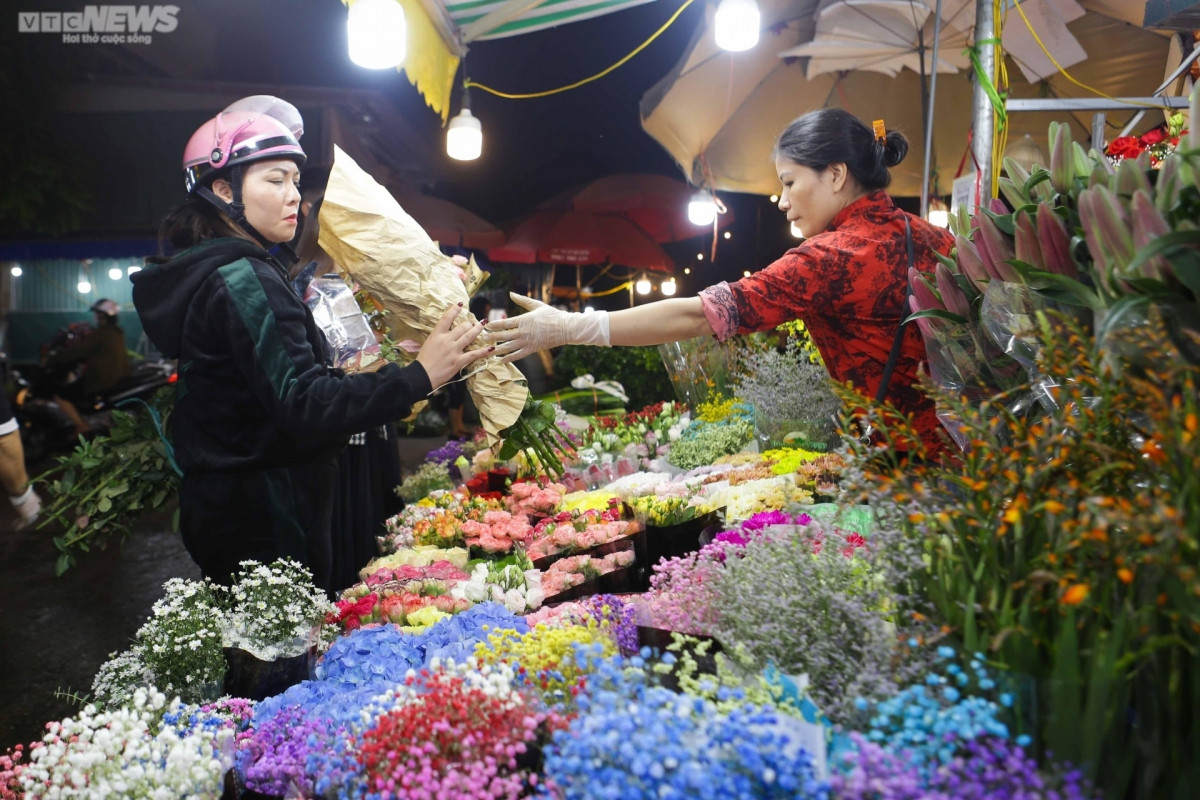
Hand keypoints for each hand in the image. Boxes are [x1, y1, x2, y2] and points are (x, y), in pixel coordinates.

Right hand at [415, 304, 491, 388]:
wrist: (422, 375)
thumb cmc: (423, 360)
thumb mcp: (428, 344)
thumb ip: (438, 337)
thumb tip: (446, 332)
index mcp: (436, 335)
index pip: (446, 318)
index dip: (454, 309)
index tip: (460, 303)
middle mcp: (446, 340)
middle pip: (462, 327)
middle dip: (469, 323)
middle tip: (473, 322)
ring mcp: (453, 350)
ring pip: (469, 336)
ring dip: (478, 329)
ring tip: (483, 324)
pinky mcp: (458, 361)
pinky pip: (474, 354)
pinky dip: (483, 351)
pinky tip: (491, 348)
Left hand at [486, 293, 609, 363]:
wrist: (565, 328)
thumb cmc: (552, 314)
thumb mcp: (537, 305)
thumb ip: (523, 300)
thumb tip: (511, 293)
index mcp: (524, 319)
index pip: (505, 323)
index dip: (494, 325)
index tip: (486, 325)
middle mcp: (524, 331)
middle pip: (504, 335)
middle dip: (492, 337)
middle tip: (481, 338)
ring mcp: (528, 342)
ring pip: (509, 347)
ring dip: (497, 349)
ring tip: (488, 350)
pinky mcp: (532, 349)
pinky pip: (518, 355)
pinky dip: (508, 359)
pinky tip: (500, 361)